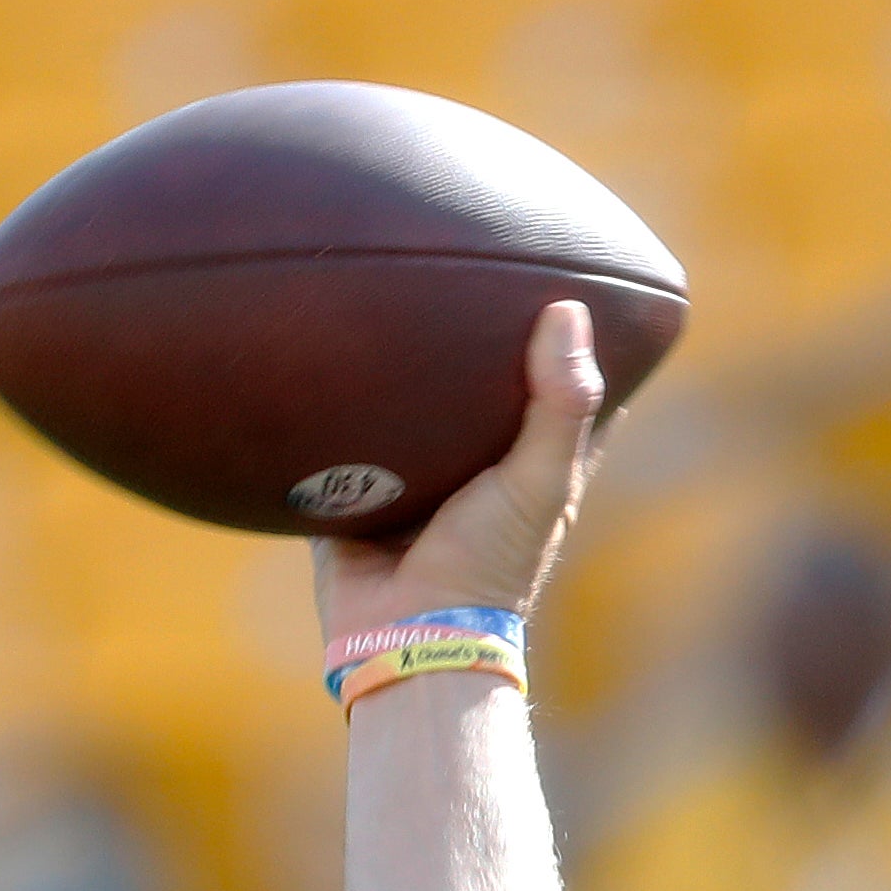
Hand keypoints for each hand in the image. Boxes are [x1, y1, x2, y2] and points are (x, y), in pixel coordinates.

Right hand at [313, 300, 610, 646]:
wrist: (402, 629)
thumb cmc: (488, 562)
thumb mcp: (540, 479)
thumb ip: (560, 402)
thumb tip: (568, 309)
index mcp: (531, 462)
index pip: (560, 389)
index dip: (564, 341)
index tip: (559, 277)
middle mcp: (475, 463)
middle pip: (480, 386)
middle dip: (473, 337)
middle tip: (464, 261)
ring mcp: (413, 472)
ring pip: (408, 403)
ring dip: (401, 362)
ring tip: (389, 283)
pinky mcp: (354, 483)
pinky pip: (341, 429)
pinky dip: (336, 396)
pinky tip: (322, 339)